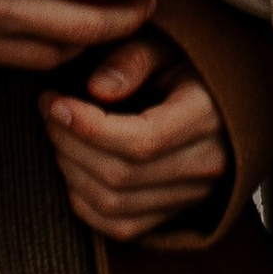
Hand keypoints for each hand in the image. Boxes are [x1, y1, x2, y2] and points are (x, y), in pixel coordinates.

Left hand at [42, 37, 233, 241]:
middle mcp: (207, 164)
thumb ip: (133, 60)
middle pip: (122, 175)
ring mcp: (193, 195)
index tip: (55, 103)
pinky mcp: (177, 213)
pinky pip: (122, 227)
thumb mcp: (168, 46)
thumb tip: (96, 89)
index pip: (141, 141)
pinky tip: (73, 170)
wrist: (223, 102)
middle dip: (71, 145)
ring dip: (72, 173)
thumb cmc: (190, 66)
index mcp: (207, 117)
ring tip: (58, 137)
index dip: (89, 128)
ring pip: (116, 205)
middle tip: (49, 113)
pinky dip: (86, 205)